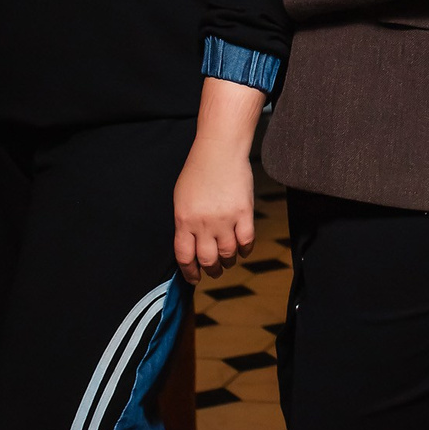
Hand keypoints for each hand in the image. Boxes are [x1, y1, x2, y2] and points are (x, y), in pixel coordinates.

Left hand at [173, 135, 255, 282]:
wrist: (219, 151)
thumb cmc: (199, 171)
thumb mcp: (181, 199)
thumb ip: (185, 223)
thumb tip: (190, 244)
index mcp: (184, 220)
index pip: (184, 256)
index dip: (189, 272)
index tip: (194, 278)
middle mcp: (203, 223)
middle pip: (207, 259)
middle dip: (211, 270)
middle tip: (214, 271)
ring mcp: (225, 219)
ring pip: (228, 253)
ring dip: (228, 261)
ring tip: (229, 260)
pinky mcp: (244, 212)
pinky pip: (247, 240)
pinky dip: (245, 249)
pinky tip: (243, 249)